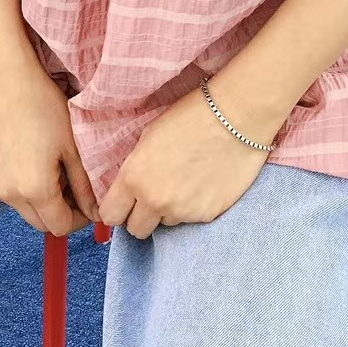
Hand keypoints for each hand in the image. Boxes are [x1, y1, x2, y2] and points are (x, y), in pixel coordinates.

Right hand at [0, 47, 98, 236]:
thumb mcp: (72, 147)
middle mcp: (9, 194)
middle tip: (74, 189)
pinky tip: (32, 160)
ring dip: (41, 201)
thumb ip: (84, 186)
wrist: (5, 79)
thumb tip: (96, 212)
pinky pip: (7, 191)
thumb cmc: (43, 106)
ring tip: (54, 170)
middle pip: (40, 223)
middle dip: (60, 213)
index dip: (79, 220)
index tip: (89, 204)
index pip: (60, 228)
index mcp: (35, 190)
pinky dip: (22, 187)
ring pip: (23, 208)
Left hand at [97, 82, 278, 238]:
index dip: (117, 209)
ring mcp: (183, 211)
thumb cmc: (192, 116)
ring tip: (187, 181)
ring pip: (166, 223)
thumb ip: (136, 168)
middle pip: (136, 230)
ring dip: (171, 210)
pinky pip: (193, 219)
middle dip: (142, 216)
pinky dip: (195, 206)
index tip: (126, 203)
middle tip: (156, 196)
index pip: (110, 216)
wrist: (237, 117)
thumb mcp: (149, 136)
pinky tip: (205, 182)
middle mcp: (155, 200)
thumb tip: (131, 188)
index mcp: (134, 177)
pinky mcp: (208, 215)